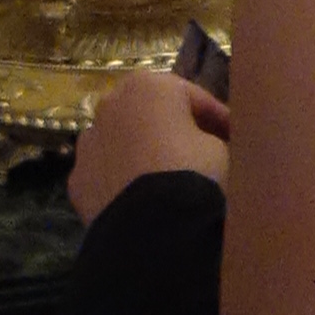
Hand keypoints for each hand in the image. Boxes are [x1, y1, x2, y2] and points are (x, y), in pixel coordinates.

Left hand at [69, 66, 228, 218]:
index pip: (195, 98)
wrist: (153, 230)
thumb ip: (212, 138)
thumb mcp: (219, 148)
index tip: (236, 137)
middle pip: (152, 114)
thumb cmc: (193, 174)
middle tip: (201, 154)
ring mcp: (89, 142)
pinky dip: (121, 183)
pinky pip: (107, 175)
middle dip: (174, 131)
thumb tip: (211, 146)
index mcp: (150, 85)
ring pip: (122, 142)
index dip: (219, 119)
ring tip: (166, 181)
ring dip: (141, 153)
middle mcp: (111, 104)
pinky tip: (140, 202)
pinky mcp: (78, 180)